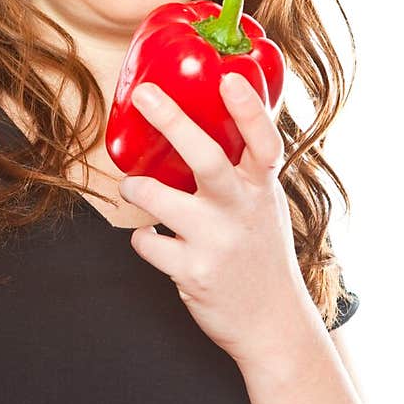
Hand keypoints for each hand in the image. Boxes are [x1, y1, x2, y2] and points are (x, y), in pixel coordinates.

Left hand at [118, 72, 314, 364]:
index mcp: (262, 190)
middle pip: (207, 158)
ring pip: (161, 199)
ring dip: (137, 187)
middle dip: (173, 121)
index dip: (248, 109)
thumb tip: (213, 124)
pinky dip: (142, 238)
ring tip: (131, 185)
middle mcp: (241, 211)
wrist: (273, 325)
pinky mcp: (193, 272)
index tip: (229, 78)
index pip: (263, 142)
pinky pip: (148, 243)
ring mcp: (217, 242)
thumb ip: (244, 173)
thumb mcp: (266, 208)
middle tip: (146, 95)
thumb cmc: (261, 257)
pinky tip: (152, 239)